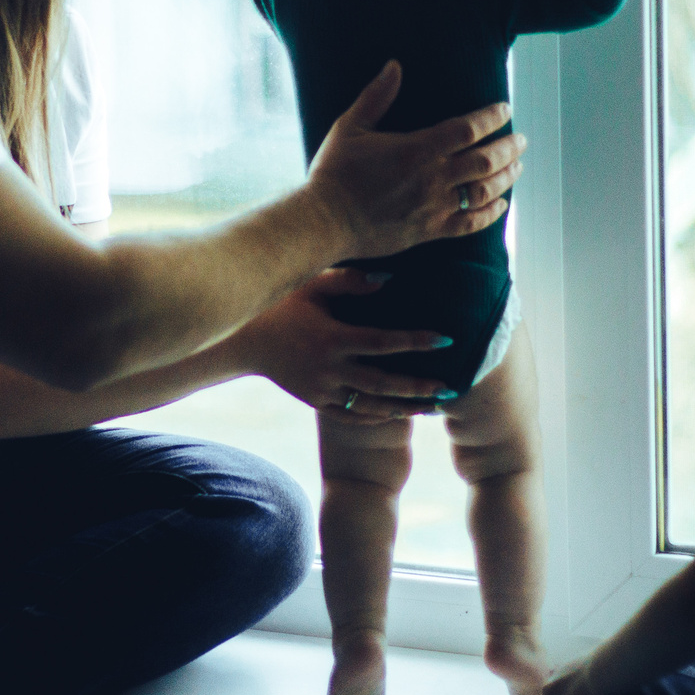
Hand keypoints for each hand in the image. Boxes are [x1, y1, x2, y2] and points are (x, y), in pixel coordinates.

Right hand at [239, 271, 456, 419]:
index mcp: (332, 338)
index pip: (383, 342)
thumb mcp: (312, 284)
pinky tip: (400, 411)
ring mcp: (322, 390)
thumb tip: (391, 279)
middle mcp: (329, 369)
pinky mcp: (316, 402)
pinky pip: (352, 415)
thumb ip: (351, 281)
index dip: (415, 341)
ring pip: (371, 405)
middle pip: (382, 383)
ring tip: (435, 407)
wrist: (245, 341)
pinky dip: (378, 415)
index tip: (446, 339)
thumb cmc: (282, 304)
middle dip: (418, 387)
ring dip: (405, 407)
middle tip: (450, 389)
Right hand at [305, 62, 523, 258]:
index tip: (505, 109)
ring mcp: (434, 207)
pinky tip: (501, 205)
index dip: (492, 117)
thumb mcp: (350, 127)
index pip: (468, 129)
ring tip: (518, 167)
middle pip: (486, 160)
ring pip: (485, 191)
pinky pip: (470, 224)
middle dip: (510, 148)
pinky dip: (491, 214)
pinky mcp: (429, 231)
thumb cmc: (334, 173)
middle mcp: (432, 179)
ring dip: (506, 178)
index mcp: (416, 149)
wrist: (324, 222)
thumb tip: (394, 65)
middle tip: (522, 140)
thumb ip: (376, 96)